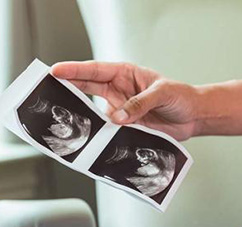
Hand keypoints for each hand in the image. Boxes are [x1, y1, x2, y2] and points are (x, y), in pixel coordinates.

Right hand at [52, 61, 198, 140]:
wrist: (194, 117)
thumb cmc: (181, 97)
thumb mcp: (163, 93)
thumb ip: (140, 103)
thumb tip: (118, 117)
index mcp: (125, 74)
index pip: (95, 70)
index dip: (74, 70)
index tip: (56, 71)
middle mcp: (118, 91)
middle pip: (87, 88)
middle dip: (67, 88)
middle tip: (47, 91)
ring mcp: (120, 110)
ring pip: (94, 112)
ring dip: (83, 116)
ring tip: (65, 119)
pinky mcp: (126, 128)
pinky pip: (108, 131)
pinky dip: (100, 136)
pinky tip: (91, 140)